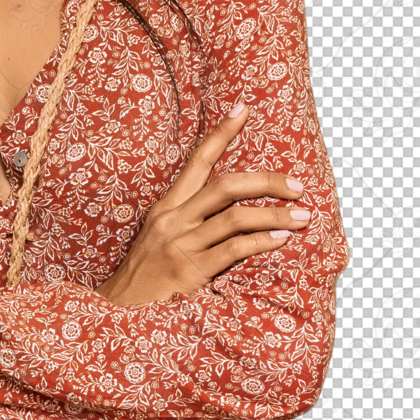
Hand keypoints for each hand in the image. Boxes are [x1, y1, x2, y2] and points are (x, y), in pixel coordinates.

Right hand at [97, 103, 310, 307]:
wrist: (119, 309)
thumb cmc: (144, 274)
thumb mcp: (158, 236)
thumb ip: (187, 217)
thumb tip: (227, 206)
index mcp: (167, 207)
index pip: (197, 162)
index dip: (221, 134)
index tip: (244, 110)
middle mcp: (173, 220)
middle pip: (226, 186)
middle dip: (267, 182)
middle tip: (297, 186)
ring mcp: (181, 245)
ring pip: (235, 217)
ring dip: (274, 215)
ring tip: (301, 216)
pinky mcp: (190, 271)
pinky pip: (234, 249)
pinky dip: (261, 242)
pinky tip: (281, 241)